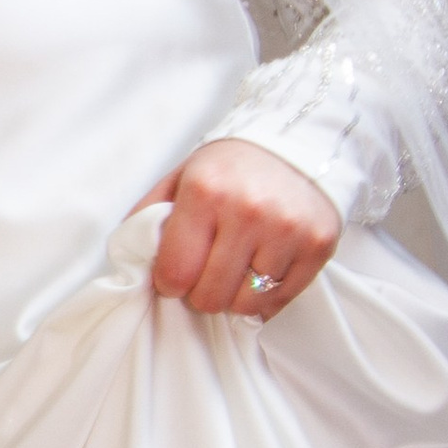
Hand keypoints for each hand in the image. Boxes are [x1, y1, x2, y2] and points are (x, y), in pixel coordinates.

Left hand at [136, 138, 338, 318]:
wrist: (297, 142)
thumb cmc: (230, 168)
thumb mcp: (180, 179)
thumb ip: (148, 218)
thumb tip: (129, 263)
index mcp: (205, 192)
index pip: (175, 273)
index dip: (169, 283)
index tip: (175, 273)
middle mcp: (248, 211)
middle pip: (209, 297)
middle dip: (201, 292)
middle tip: (207, 271)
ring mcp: (288, 231)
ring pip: (245, 304)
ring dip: (234, 295)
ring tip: (235, 269)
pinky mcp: (318, 246)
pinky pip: (281, 301)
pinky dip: (265, 297)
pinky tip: (260, 272)